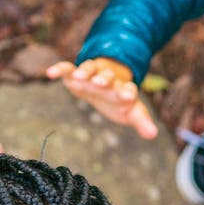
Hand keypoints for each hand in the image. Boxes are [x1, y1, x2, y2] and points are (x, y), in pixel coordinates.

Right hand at [45, 57, 159, 139]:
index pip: (127, 88)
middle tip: (99, 82)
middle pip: (107, 77)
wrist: (105, 83)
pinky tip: (50, 73)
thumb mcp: (131, 111)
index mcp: (122, 88)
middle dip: (103, 79)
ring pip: (88, 69)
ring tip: (79, 76)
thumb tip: (153, 135)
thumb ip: (142, 121)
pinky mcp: (74, 73)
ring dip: (84, 72)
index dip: (127, 92)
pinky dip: (60, 69)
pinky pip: (67, 68)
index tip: (127, 97)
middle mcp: (107, 78)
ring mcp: (91, 74)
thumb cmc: (118, 100)